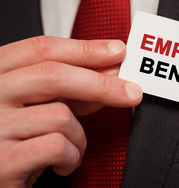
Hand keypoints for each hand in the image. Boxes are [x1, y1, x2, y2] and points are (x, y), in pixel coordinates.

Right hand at [0, 36, 141, 187]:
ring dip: (80, 136)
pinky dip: (72, 157)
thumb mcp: (38, 108)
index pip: (41, 49)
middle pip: (53, 75)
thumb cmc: (15, 141)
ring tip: (72, 148)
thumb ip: (69, 89)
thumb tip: (110, 71)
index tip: (117, 51)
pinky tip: (63, 163)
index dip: (85, 48)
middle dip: (101, 84)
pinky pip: (57, 146)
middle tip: (132, 92)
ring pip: (60, 115)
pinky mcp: (2, 161)